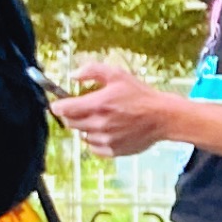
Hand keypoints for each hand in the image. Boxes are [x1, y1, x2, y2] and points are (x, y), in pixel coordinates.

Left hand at [53, 59, 178, 159]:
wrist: (162, 117)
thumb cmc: (141, 95)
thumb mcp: (117, 74)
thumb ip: (92, 71)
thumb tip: (73, 75)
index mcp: (97, 104)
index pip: (63, 109)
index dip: (58, 105)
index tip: (60, 103)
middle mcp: (99, 124)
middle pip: (70, 123)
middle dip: (72, 115)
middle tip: (84, 108)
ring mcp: (105, 139)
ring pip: (82, 135)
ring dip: (85, 127)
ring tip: (101, 119)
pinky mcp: (112, 150)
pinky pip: (93, 147)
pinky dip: (96, 140)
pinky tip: (107, 130)